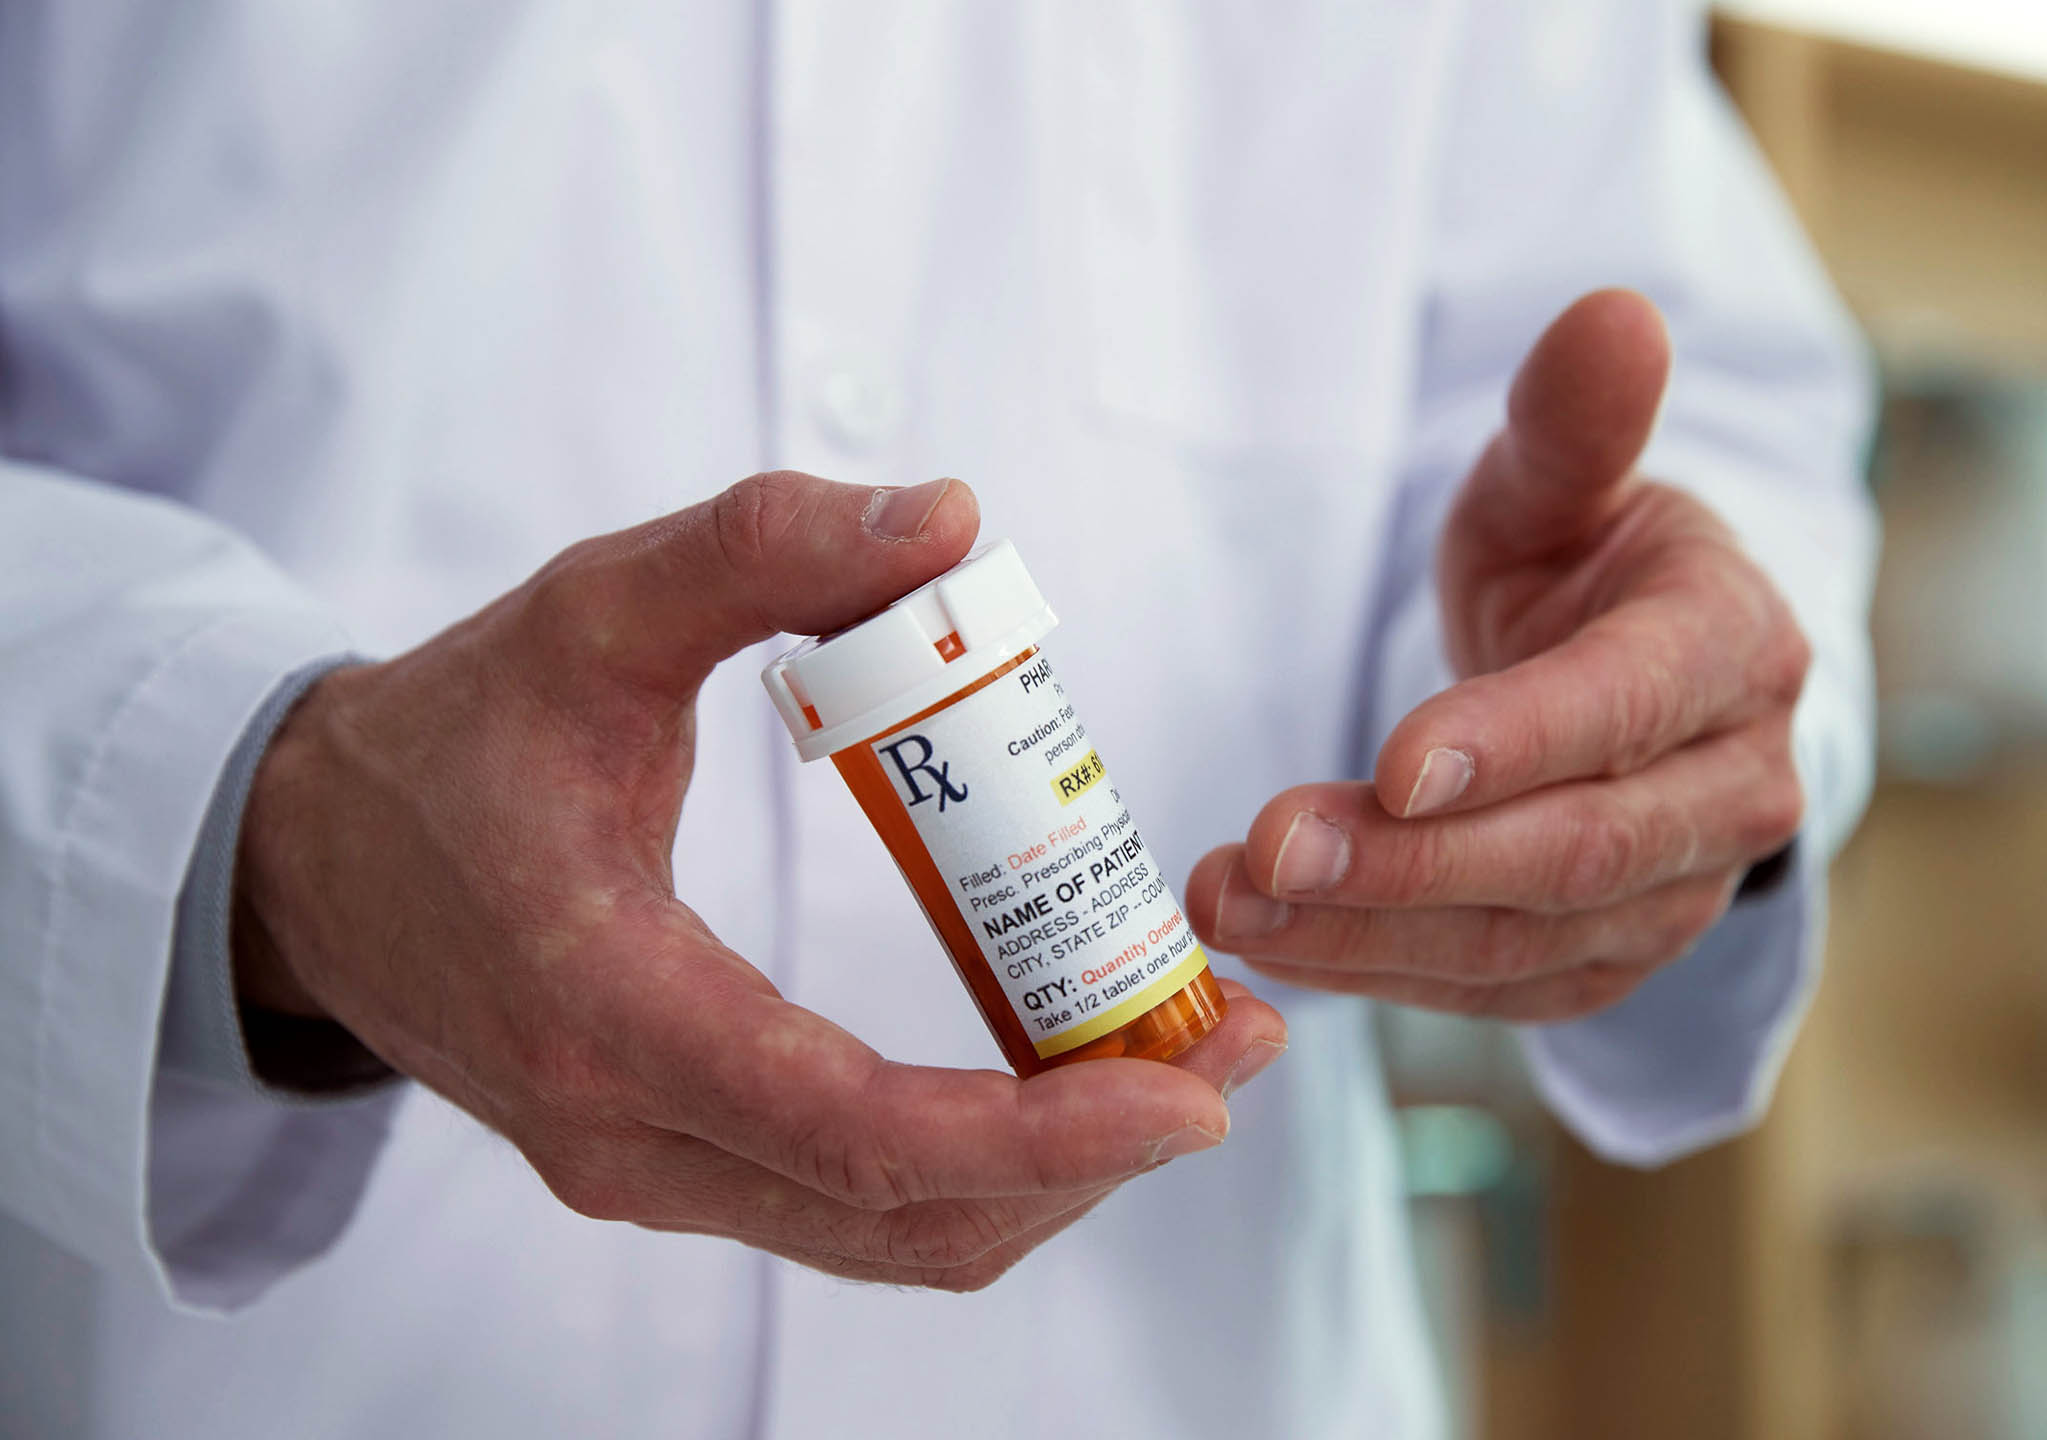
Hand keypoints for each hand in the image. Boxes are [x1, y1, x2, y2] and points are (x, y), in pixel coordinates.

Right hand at [235, 473, 1285, 1289]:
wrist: (310, 860)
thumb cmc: (457, 732)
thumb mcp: (594, 606)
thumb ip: (763, 550)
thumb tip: (956, 522)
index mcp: (609, 1010)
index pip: (855, 1131)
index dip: (1042, 1132)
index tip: (1194, 1095)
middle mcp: (627, 1136)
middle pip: (905, 1218)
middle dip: (1094, 1156)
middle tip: (1235, 1050)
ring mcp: (645, 1171)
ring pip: (890, 1238)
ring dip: (1051, 1171)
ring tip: (1178, 1060)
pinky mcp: (671, 1164)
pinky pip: (852, 1207)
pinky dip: (978, 1162)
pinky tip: (1064, 1074)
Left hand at [1187, 291, 1807, 1021]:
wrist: (1637, 686)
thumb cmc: (1586, 567)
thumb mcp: (1567, 482)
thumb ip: (1576, 417)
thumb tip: (1613, 313)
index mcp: (1732, 647)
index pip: (1626, 704)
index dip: (1513, 739)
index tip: (1389, 763)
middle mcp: (1733, 787)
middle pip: (1573, 848)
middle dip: (1409, 862)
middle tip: (1263, 853)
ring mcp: (1678, 893)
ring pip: (1526, 938)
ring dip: (1369, 933)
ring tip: (1231, 906)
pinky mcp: (1611, 961)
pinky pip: (1499, 991)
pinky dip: (1383, 975)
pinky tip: (1281, 950)